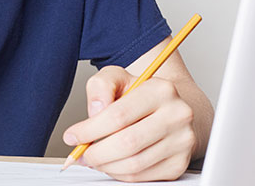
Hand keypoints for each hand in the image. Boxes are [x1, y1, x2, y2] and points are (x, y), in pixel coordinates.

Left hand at [62, 66, 195, 181]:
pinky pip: (143, 176)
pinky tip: (110, 164)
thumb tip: (96, 111)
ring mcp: (182, 142)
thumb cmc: (140, 94)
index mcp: (161, 90)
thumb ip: (100, 86)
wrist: (171, 110)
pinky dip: (120, 174)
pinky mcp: (179, 163)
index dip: (89, 130)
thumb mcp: (117, 77)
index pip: (118, 115)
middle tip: (80, 153)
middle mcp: (177, 116)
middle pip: (127, 143)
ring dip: (105, 166)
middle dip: (96, 152)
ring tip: (93, 158)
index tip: (72, 136)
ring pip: (134, 164)